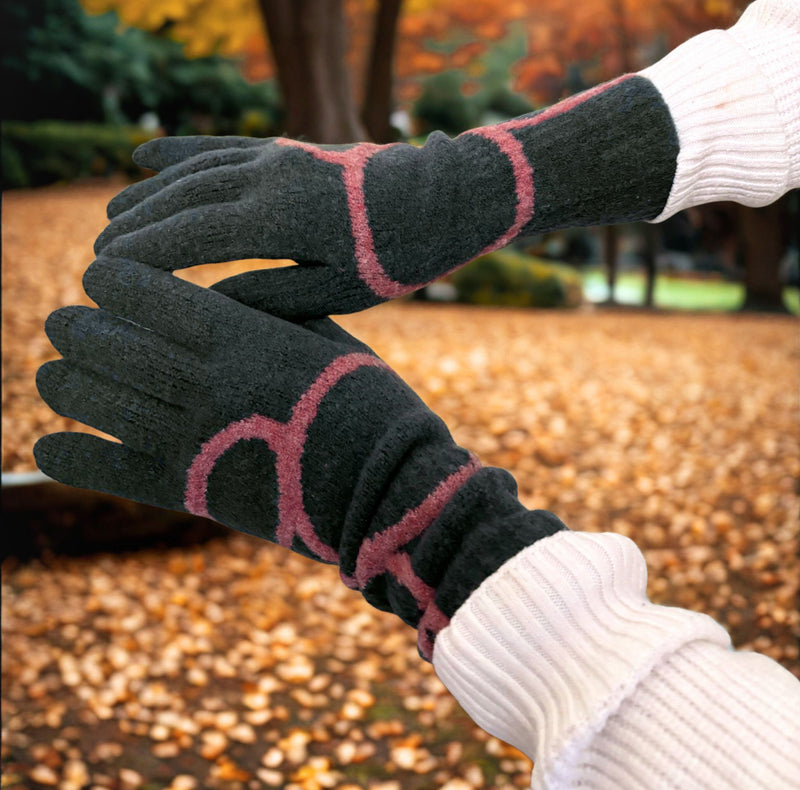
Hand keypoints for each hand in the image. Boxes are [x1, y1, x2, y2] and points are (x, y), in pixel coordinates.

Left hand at [34, 257, 564, 656]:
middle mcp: (202, 381)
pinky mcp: (191, 489)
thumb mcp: (323, 337)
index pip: (143, 292)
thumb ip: (267, 313)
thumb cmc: (363, 399)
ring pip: (93, 400)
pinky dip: (70, 456)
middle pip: (105, 343)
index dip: (111, 279)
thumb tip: (219, 297)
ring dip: (65, 383)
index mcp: (237, 334)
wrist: (386, 483)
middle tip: (65, 324)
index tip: (100, 276)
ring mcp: (191, 437)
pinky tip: (50, 444)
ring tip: (55, 373)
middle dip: (75, 328)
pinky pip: (108, 470)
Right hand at [94, 75, 678, 316]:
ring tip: (112, 217)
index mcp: (276, 217)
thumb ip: (269, 296)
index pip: (185, 237)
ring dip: (148, 195)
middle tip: (97, 262)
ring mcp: (275, 155)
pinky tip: (146, 156)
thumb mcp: (338, 291)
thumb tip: (207, 304)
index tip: (103, 279)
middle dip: (133, 230)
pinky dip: (179, 153)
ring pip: (192, 172)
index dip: (139, 257)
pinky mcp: (288, 148)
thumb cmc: (399, 255)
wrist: (447, 197)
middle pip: (178, 201)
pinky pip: (220, 148)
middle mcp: (265, 176)